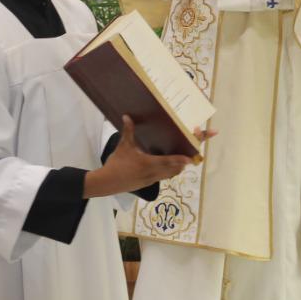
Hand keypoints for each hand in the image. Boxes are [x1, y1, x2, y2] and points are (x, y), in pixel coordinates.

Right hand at [85, 115, 209, 197]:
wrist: (107, 183)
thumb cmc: (116, 164)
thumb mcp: (123, 147)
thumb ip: (128, 132)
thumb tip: (127, 116)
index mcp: (149, 163)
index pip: (169, 161)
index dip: (181, 160)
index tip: (192, 158)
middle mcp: (154, 173)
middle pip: (175, 169)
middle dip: (185, 162)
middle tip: (193, 153)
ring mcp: (152, 179)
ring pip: (171, 174)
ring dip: (179, 167)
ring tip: (186, 157)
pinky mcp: (149, 183)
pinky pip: (164, 176)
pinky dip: (170, 171)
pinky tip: (170, 165)